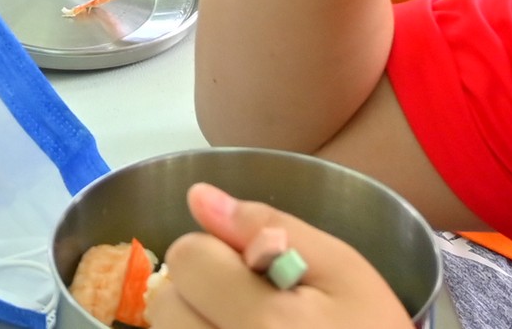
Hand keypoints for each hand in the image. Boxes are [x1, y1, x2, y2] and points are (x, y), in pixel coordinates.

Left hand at [144, 184, 413, 328]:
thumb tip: (200, 196)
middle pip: (166, 304)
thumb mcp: (345, 271)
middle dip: (200, 292)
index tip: (253, 268)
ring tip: (247, 328)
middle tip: (249, 304)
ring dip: (198, 324)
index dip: (217, 252)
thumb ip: (273, 228)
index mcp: (266, 323)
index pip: (188, 257)